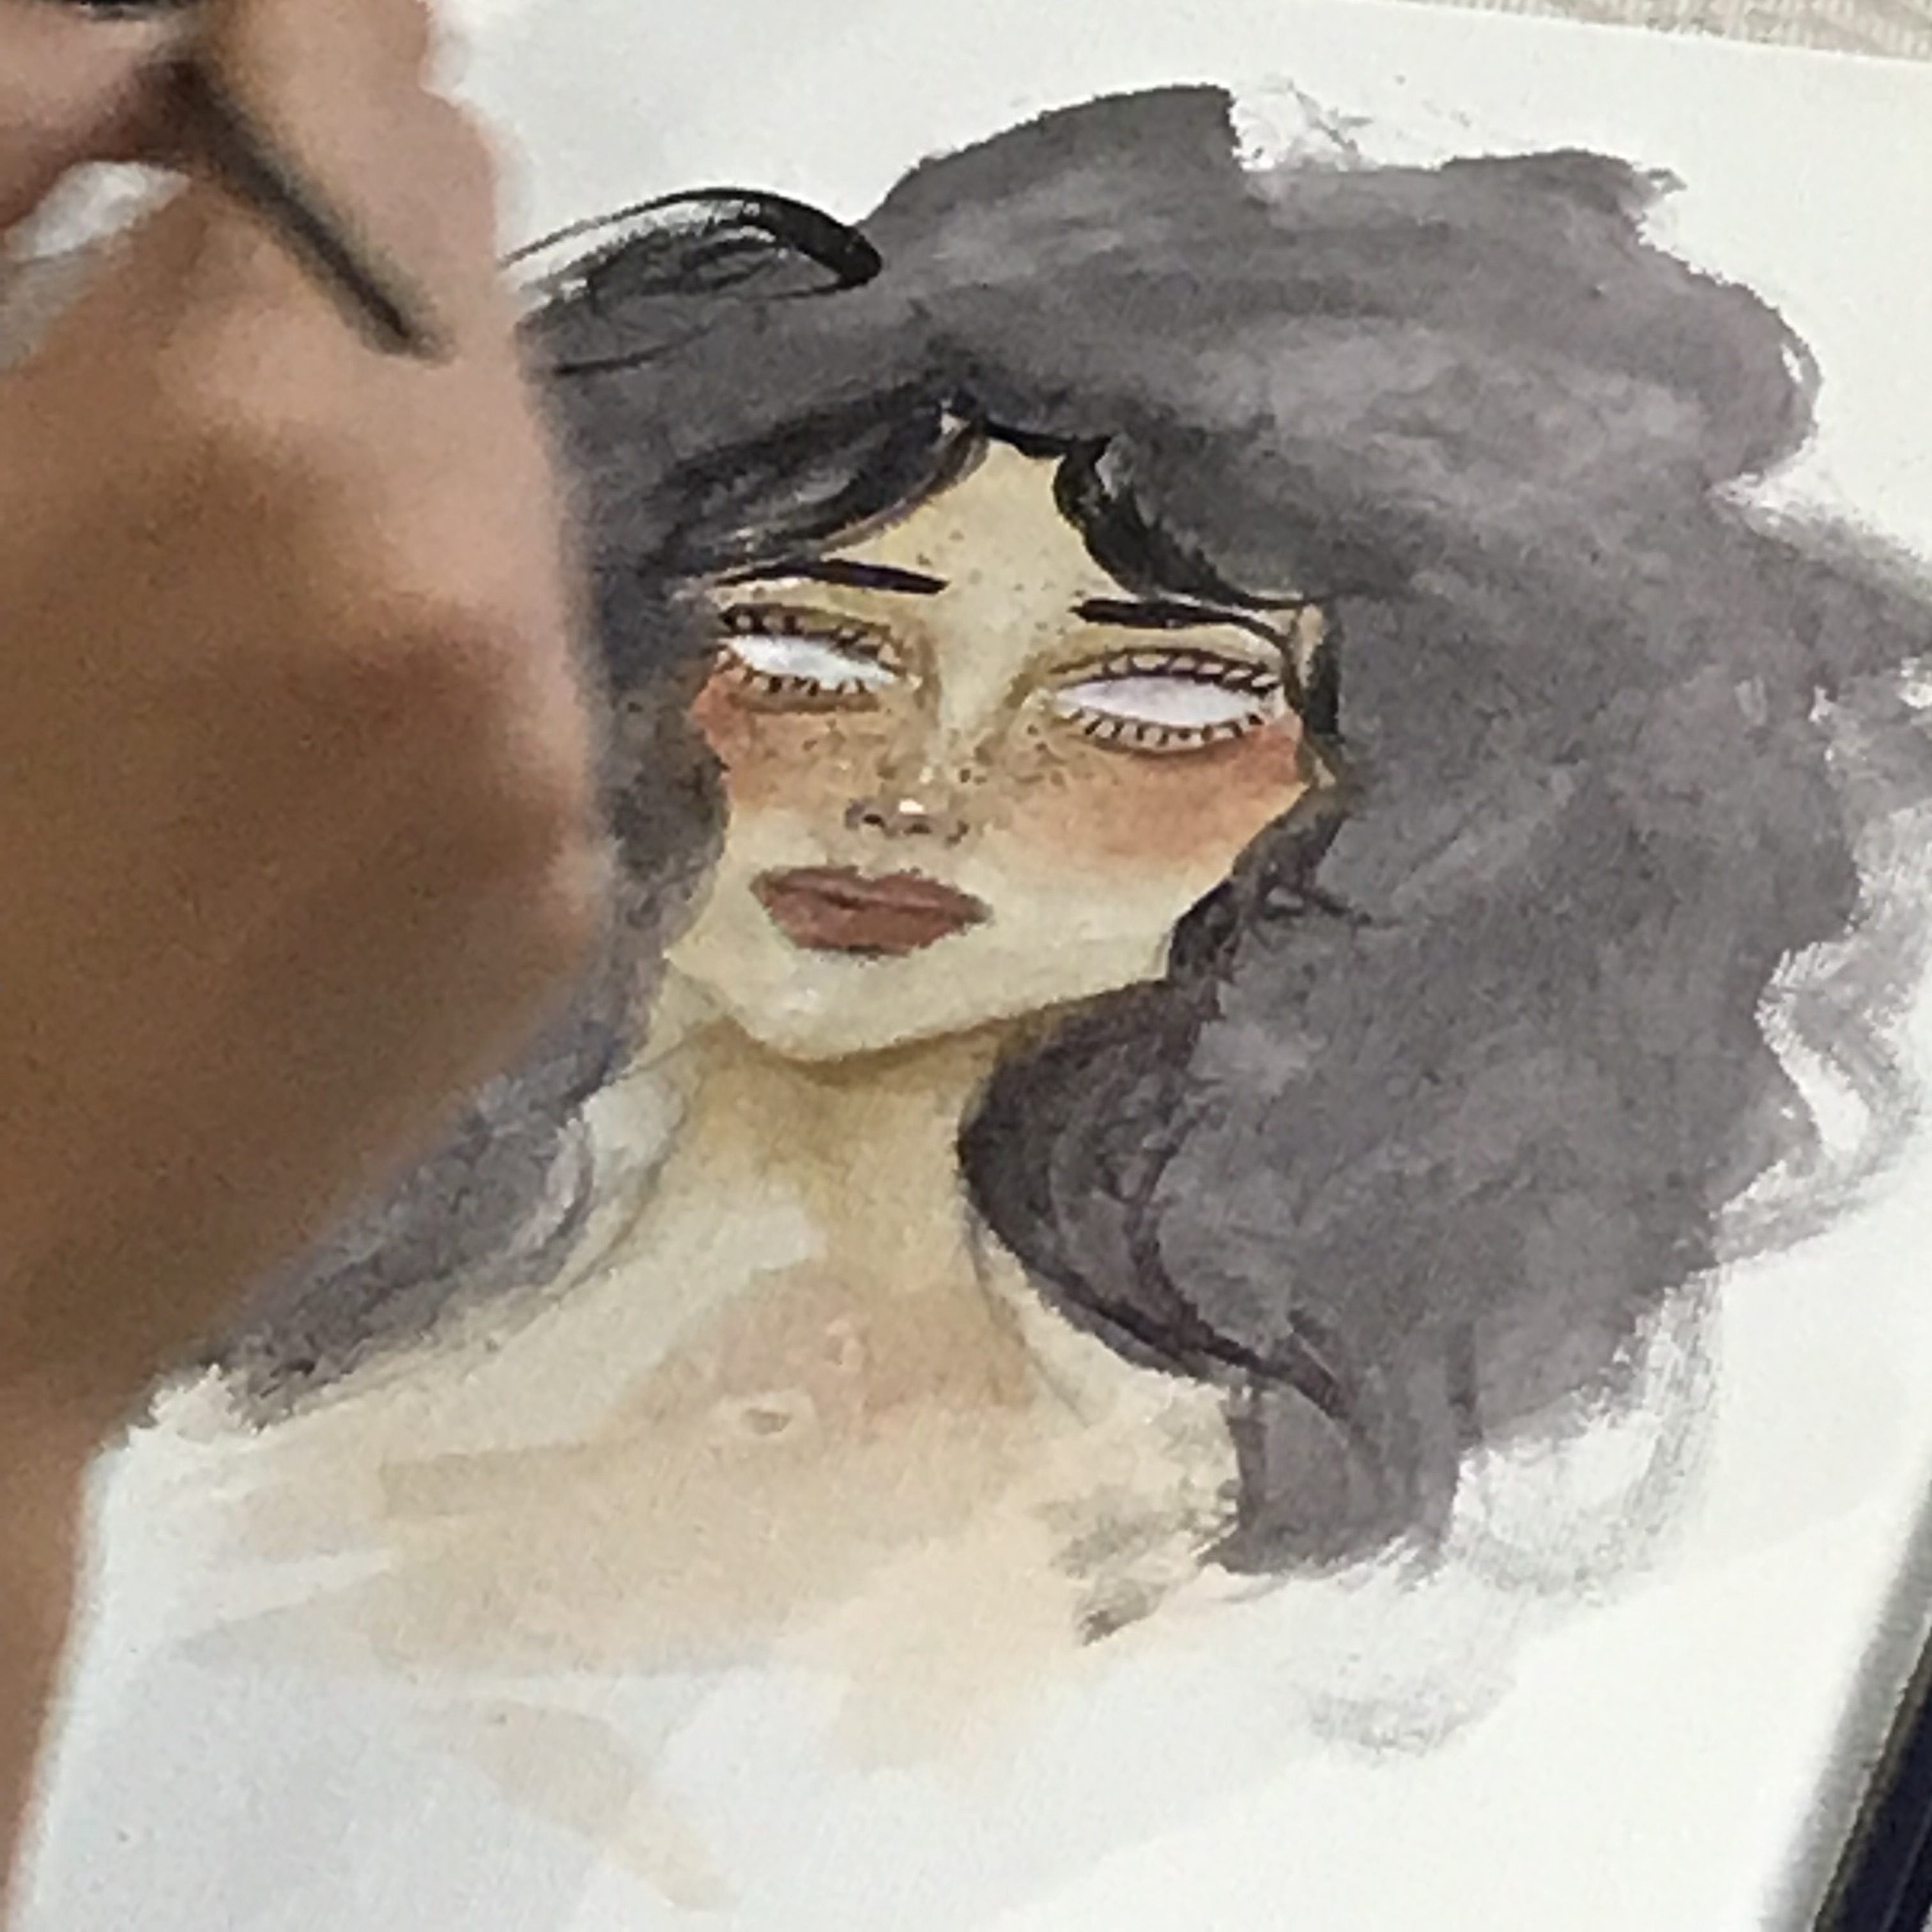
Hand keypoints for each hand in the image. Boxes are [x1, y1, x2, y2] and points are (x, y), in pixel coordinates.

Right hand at [0, 0, 604, 1433]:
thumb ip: (16, 179)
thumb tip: (173, 60)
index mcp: (248, 441)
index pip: (370, 86)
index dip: (291, 55)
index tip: (239, 74)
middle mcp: (463, 590)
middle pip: (465, 265)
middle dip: (333, 247)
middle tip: (184, 329)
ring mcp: (547, 761)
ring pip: (514, 462)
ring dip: (392, 442)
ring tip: (223, 558)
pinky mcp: (567, 893)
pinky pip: (533, 655)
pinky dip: (436, 626)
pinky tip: (293, 724)